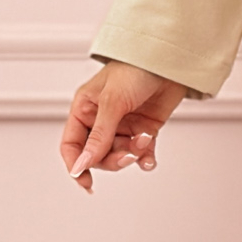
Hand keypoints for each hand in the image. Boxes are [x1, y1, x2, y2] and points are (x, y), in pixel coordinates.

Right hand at [61, 62, 189, 191]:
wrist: (170, 61)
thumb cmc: (136, 68)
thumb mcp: (112, 102)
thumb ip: (99, 136)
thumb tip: (83, 163)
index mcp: (85, 109)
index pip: (71, 144)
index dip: (75, 164)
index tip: (84, 180)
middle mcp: (101, 119)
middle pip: (96, 155)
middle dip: (112, 159)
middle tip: (127, 156)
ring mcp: (123, 125)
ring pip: (120, 155)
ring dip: (132, 154)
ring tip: (143, 142)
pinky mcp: (144, 129)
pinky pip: (140, 153)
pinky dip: (145, 158)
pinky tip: (149, 159)